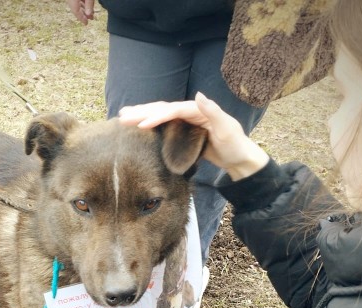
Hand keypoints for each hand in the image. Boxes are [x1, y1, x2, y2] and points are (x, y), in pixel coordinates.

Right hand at [66, 0, 94, 23]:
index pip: (76, 12)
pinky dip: (81, 3)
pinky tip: (86, 4)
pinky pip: (76, 0)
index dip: (81, 18)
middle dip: (83, 14)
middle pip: (75, 8)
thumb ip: (89, 4)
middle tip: (90, 18)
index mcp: (72, 1)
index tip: (86, 23)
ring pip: (76, 4)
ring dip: (83, 8)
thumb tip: (89, 14)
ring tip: (90, 12)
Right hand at [118, 92, 269, 180]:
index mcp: (198, 110)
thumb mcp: (227, 128)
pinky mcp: (183, 132)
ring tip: (123, 116)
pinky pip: (163, 125)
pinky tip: (138, 126)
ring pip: (160, 115)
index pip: (172, 110)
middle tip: (122, 116)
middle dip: (142, 112)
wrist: (240, 158)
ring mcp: (186, 122)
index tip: (141, 125)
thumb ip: (212, 111)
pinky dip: (150, 123)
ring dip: (142, 115)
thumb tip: (198, 95)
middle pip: (162, 109)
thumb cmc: (235, 145)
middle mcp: (190, 112)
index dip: (156, 116)